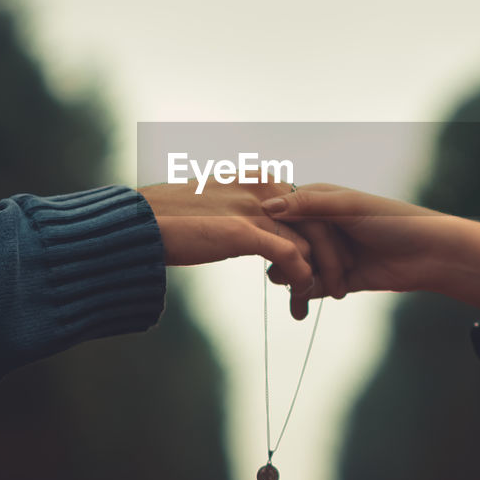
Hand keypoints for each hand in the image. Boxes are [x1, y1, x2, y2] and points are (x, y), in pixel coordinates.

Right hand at [139, 180, 317, 313]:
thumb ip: (243, 214)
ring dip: (320, 274)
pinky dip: (302, 275)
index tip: (331, 265)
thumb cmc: (173, 221)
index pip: (310, 209)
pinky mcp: (243, 230)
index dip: (325, 239)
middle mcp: (264, 188)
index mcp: (261, 181)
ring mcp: (255, 208)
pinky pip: (289, 254)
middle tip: (339, 286)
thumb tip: (252, 233)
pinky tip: (302, 292)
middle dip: (333, 257)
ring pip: (309, 242)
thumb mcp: (218, 209)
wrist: (140, 225)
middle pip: (319, 223)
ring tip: (321, 299)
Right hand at [260, 184, 479, 317]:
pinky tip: (301, 311)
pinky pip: (309, 290)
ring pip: (294, 269)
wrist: (431, 255)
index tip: (273, 245)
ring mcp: (328, 254)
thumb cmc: (394, 221)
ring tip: (303, 292)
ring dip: (294, 283)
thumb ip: (308, 205)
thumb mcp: (349, 207)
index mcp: (319, 201)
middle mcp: (320, 226)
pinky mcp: (337, 279)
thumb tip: (267, 206)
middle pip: (285, 245)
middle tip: (297, 273)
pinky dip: (302, 300)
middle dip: (286, 262)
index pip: (282, 215)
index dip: (276, 231)